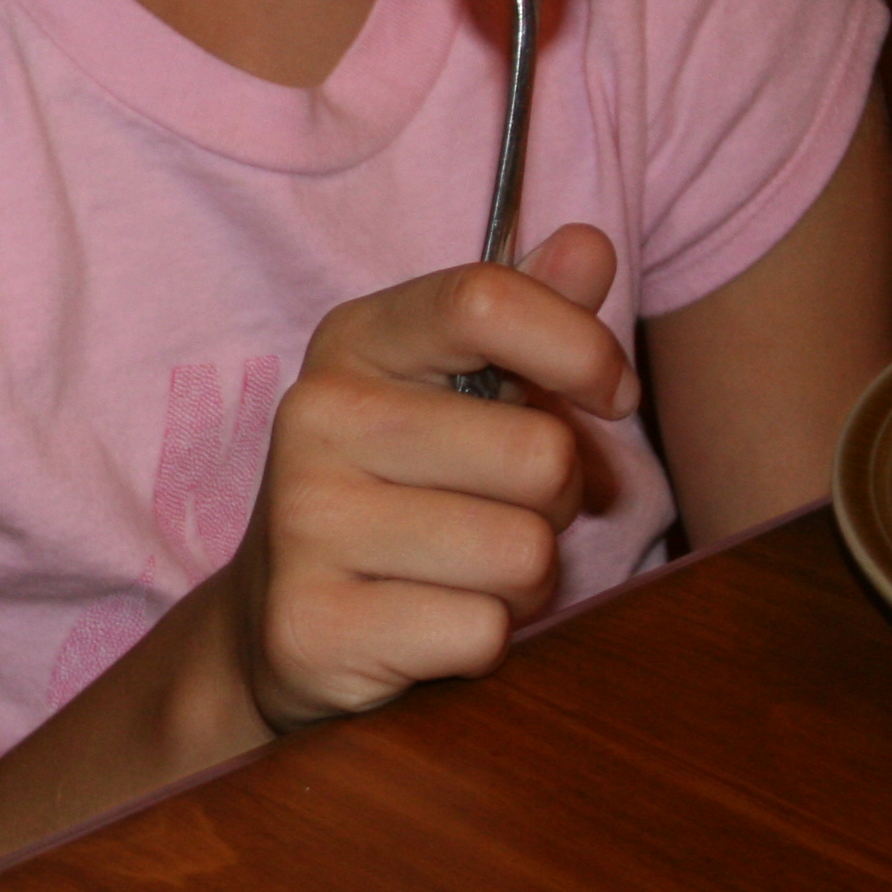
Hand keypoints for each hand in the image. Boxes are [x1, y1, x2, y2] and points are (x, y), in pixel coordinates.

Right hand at [222, 224, 640, 733]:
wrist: (282, 624)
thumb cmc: (402, 494)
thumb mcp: (457, 392)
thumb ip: (527, 320)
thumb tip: (590, 247)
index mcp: (355, 340)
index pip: (484, 300)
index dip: (581, 349)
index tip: (609, 394)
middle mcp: (314, 416)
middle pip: (538, 453)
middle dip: (556, 501)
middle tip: (504, 513)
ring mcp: (304, 521)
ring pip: (522, 553)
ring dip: (523, 582)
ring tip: (467, 575)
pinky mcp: (311, 624)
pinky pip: (480, 634)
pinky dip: (480, 643)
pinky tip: (428, 628)